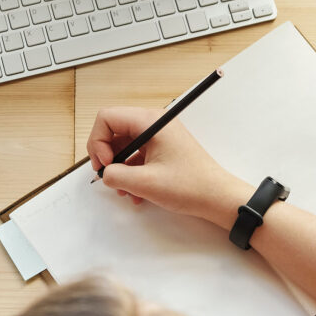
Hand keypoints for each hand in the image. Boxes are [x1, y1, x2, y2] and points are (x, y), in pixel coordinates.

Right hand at [86, 107, 250, 226]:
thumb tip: (104, 173)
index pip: (107, 117)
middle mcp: (153, 123)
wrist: (217, 198)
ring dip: (118, 168)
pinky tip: (135, 192)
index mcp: (150, 122)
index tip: (106, 164)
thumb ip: (115, 175)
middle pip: (113, 130)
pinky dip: (130, 172)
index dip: (98, 141)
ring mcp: (158, 136)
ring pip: (123, 145)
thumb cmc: (190, 186)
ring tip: (125, 190)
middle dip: (106, 155)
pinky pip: (135, 155)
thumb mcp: (145, 183)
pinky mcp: (161, 149)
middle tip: (109, 177)